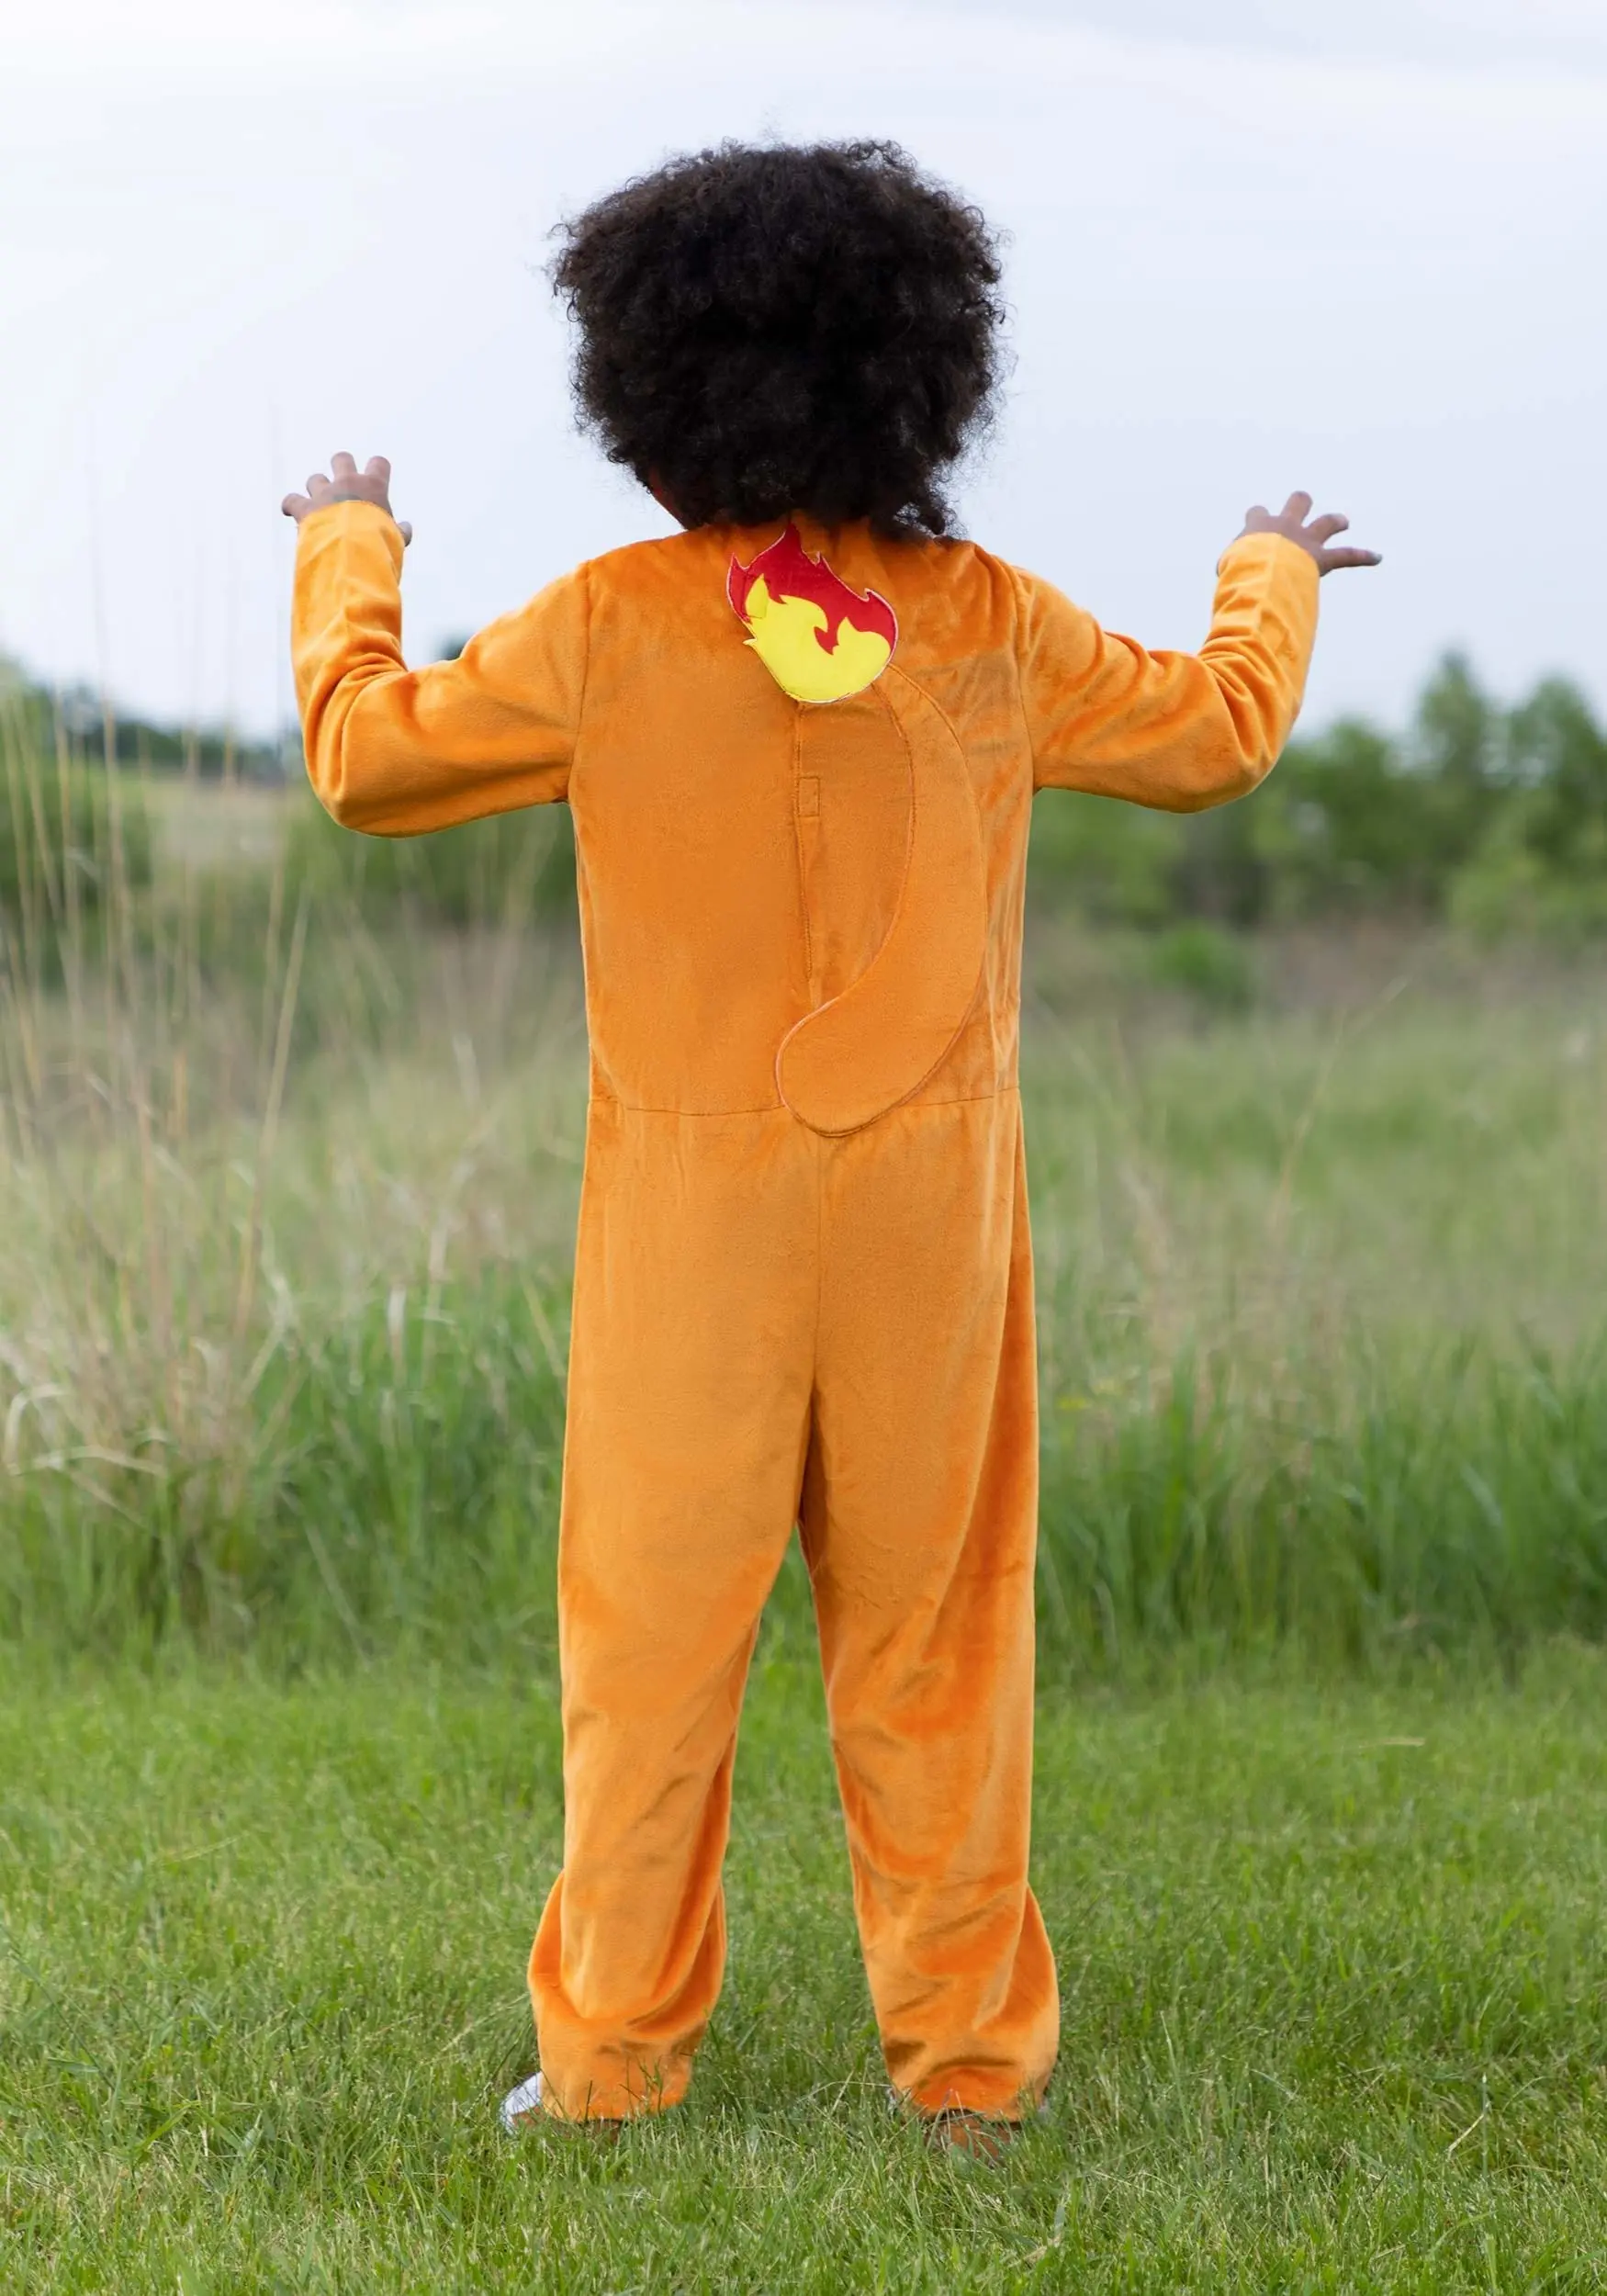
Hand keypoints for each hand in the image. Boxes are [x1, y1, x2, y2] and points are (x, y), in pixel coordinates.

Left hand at [282, 452, 411, 542]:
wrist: (353, 552)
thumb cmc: (380, 545)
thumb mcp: (397, 539)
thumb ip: (401, 531)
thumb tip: (406, 527)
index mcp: (373, 486)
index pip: (379, 463)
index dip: (377, 470)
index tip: (375, 483)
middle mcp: (347, 482)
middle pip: (342, 459)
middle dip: (340, 469)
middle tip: (343, 488)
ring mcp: (324, 493)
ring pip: (315, 479)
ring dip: (317, 491)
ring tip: (321, 509)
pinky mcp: (305, 508)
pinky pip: (291, 499)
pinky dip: (291, 505)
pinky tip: (291, 512)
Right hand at [1240, 491, 1378, 575]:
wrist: (1259, 570)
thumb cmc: (1237, 570)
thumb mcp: (1226, 565)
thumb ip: (1232, 565)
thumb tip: (1233, 578)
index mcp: (1259, 525)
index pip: (1257, 513)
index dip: (1257, 518)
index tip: (1255, 524)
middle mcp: (1286, 525)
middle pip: (1298, 503)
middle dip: (1301, 504)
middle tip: (1304, 505)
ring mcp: (1306, 540)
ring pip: (1327, 522)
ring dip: (1335, 521)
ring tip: (1343, 521)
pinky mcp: (1322, 558)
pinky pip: (1347, 556)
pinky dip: (1364, 556)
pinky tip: (1378, 557)